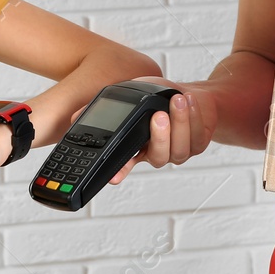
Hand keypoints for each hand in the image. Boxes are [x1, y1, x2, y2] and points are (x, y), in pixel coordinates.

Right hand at [90, 77, 216, 185]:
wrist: (189, 95)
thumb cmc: (157, 97)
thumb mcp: (129, 97)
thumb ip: (108, 105)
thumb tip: (76, 117)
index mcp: (137, 145)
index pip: (124, 163)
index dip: (119, 172)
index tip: (113, 178)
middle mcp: (156, 152)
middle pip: (158, 157)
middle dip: (160, 137)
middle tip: (158, 116)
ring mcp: (178, 151)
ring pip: (180, 149)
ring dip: (181, 123)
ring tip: (177, 101)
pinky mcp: (197, 145)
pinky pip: (198, 138)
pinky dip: (195, 118)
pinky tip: (189, 102)